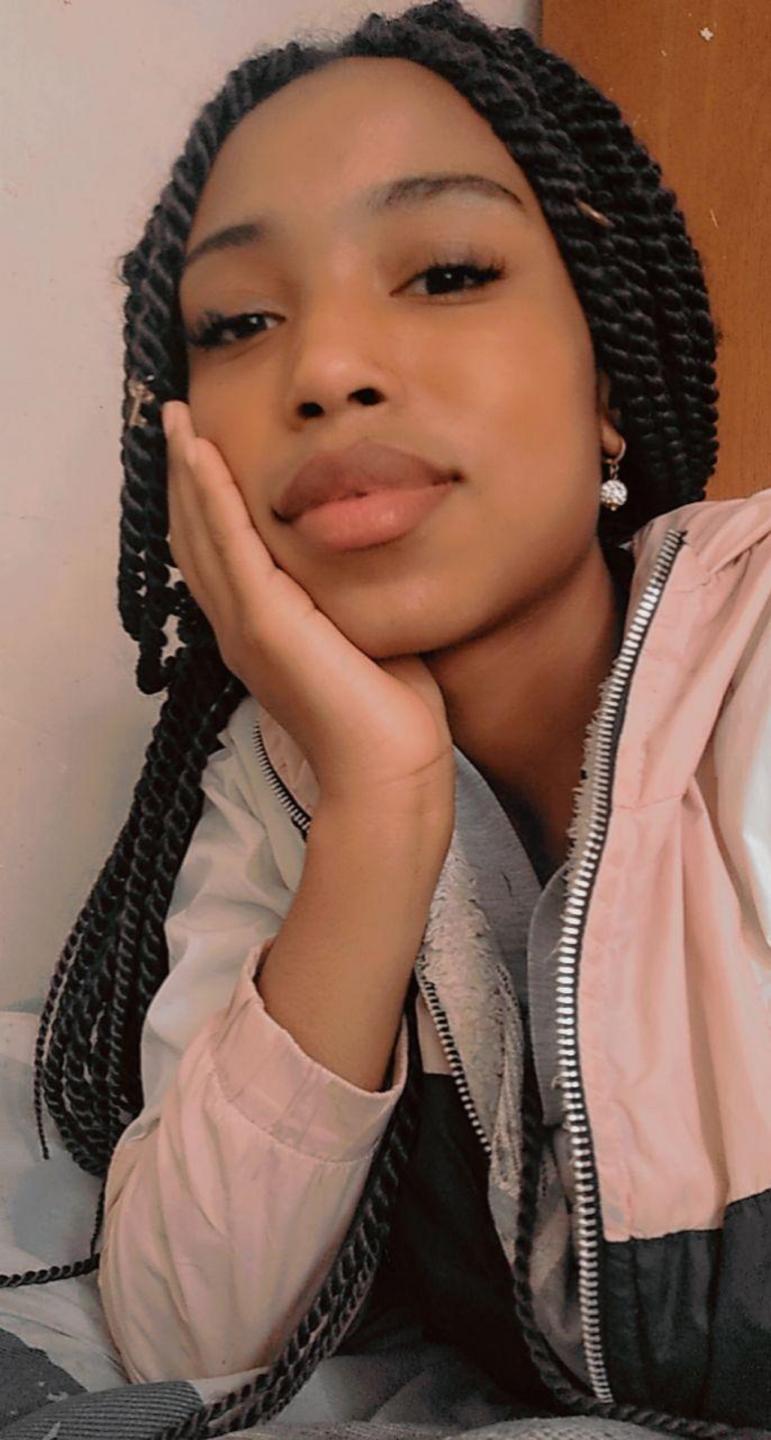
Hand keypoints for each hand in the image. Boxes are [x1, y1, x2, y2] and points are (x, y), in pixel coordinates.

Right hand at [163, 402, 455, 825]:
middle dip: (182, 477)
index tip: (198, 454)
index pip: (218, 557)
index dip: (202, 504)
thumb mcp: (366, 636)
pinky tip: (198, 453)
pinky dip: (210, 495)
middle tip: (172, 421)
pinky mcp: (263, 622)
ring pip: (202, 533)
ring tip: (175, 421)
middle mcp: (239, 628)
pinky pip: (228, 543)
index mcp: (259, 634)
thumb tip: (373, 553)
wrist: (389, 767)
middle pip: (196, 538)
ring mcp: (244, 625)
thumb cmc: (390, 714)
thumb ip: (350, 597)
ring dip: (186, 472)